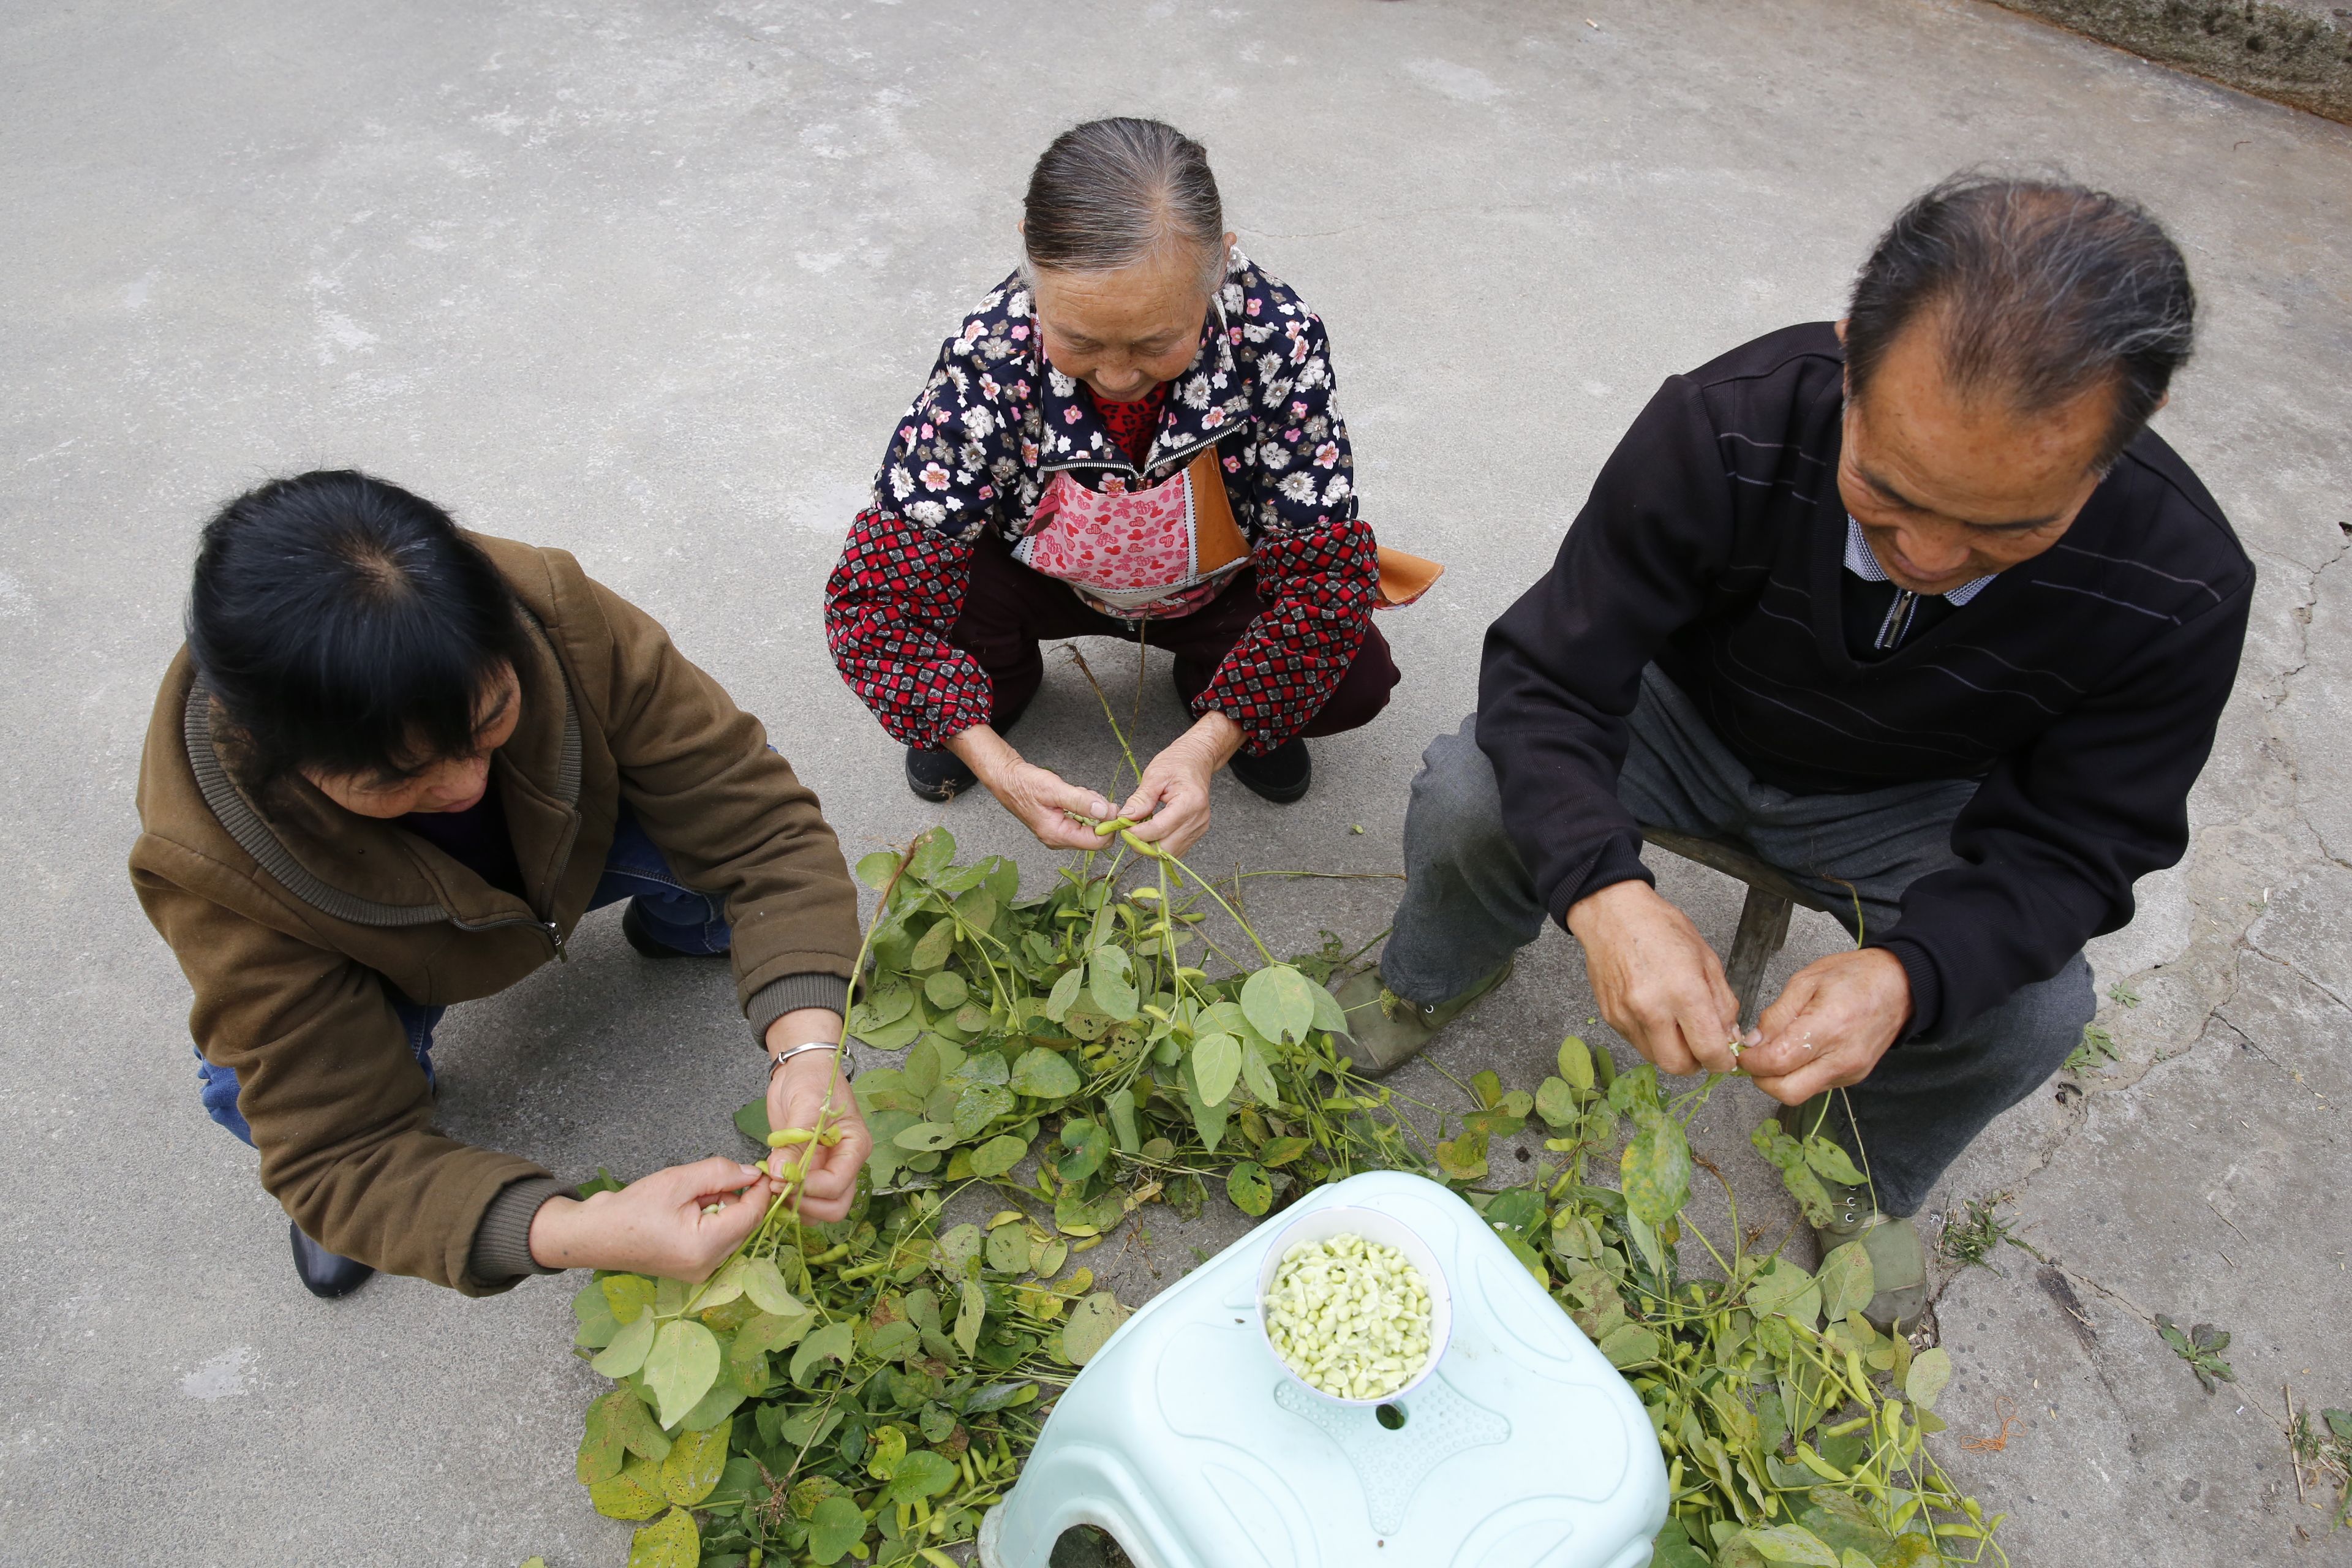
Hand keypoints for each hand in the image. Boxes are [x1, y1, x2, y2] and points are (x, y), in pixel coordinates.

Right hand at [527, 1157, 774, 1278]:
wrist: (594, 1235)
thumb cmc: (631, 1209)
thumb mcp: (677, 1180)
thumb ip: (720, 1173)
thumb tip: (753, 1173)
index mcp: (706, 1247)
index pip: (751, 1216)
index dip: (760, 1190)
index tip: (763, 1168)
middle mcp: (708, 1266)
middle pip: (743, 1224)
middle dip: (734, 1198)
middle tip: (706, 1182)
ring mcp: (701, 1272)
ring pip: (731, 1231)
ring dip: (721, 1208)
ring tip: (688, 1197)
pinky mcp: (693, 1270)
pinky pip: (717, 1240)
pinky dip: (711, 1220)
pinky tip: (686, 1211)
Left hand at [762, 1014, 871, 1223]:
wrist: (800, 1069)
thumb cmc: (811, 1079)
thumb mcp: (804, 1104)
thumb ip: (794, 1141)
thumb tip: (780, 1174)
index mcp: (854, 1147)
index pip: (838, 1184)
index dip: (810, 1188)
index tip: (782, 1178)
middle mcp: (844, 1164)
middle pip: (835, 1206)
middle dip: (806, 1204)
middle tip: (778, 1188)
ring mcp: (827, 1170)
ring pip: (820, 1210)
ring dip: (796, 1207)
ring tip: (773, 1187)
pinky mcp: (808, 1172)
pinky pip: (803, 1200)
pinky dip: (788, 1201)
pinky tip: (772, 1185)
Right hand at [947, 725, 1114, 851]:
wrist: (1007, 779)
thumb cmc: (1025, 784)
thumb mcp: (1055, 789)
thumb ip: (1081, 801)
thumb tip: (1106, 812)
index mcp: (1058, 835)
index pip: (1098, 842)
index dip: (1110, 825)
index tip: (1112, 806)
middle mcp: (1059, 840)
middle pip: (1096, 836)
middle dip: (1100, 815)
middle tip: (1089, 795)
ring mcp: (1059, 834)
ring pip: (1090, 827)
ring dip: (1092, 809)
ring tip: (1077, 793)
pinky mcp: (1059, 826)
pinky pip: (1082, 821)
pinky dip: (1084, 808)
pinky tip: (1074, 796)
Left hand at [1118, 713, 1244, 860]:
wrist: (1196, 760)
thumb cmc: (1177, 763)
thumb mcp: (1155, 775)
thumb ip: (1141, 799)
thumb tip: (1125, 817)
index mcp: (1190, 802)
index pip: (1160, 829)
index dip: (1138, 833)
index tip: (1122, 828)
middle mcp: (1198, 819)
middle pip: (1166, 847)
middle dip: (1143, 844)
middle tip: (1128, 831)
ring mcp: (1199, 828)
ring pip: (1170, 853)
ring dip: (1151, 846)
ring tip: (1141, 828)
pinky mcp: (1196, 833)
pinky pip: (1176, 849)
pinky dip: (1160, 844)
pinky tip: (1152, 830)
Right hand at [1566, 879, 1745, 1076]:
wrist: (1612, 914)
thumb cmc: (1661, 928)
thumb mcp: (1707, 959)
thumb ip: (1723, 1003)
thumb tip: (1729, 1037)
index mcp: (1683, 991)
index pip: (1708, 1050)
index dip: (1723, 1061)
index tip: (1726, 1058)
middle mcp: (1652, 1009)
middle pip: (1678, 1066)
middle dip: (1695, 1063)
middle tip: (1701, 1045)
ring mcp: (1626, 1016)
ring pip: (1655, 1058)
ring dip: (1672, 1051)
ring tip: (1677, 1025)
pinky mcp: (1610, 1017)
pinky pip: (1637, 1043)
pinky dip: (1652, 1037)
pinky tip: (1655, 1013)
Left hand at [1738, 948, 1910, 1104]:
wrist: (1900, 986)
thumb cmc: (1855, 976)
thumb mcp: (1806, 981)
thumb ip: (1776, 1015)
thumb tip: (1754, 1042)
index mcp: (1828, 1027)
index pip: (1778, 1062)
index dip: (1752, 1061)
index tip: (1744, 1051)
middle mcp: (1841, 1058)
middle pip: (1787, 1092)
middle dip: (1762, 1079)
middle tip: (1756, 1058)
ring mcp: (1850, 1072)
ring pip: (1801, 1093)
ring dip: (1780, 1079)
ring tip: (1778, 1051)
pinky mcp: (1854, 1077)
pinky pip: (1817, 1086)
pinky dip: (1800, 1075)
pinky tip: (1799, 1053)